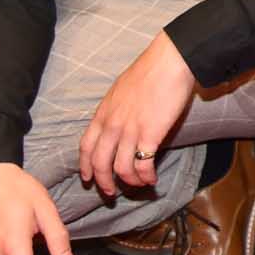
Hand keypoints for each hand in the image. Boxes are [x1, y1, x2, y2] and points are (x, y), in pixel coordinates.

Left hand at [76, 32, 196, 198]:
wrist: (169, 62)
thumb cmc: (149, 71)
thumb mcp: (120, 90)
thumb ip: (114, 109)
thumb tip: (117, 121)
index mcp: (103, 113)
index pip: (86, 147)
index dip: (85, 166)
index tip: (88, 178)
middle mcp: (112, 125)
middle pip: (99, 163)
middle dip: (104, 183)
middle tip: (111, 193)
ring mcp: (130, 131)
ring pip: (121, 169)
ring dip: (129, 182)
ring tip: (138, 185)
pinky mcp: (150, 135)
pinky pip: (142, 165)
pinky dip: (146, 176)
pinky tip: (152, 179)